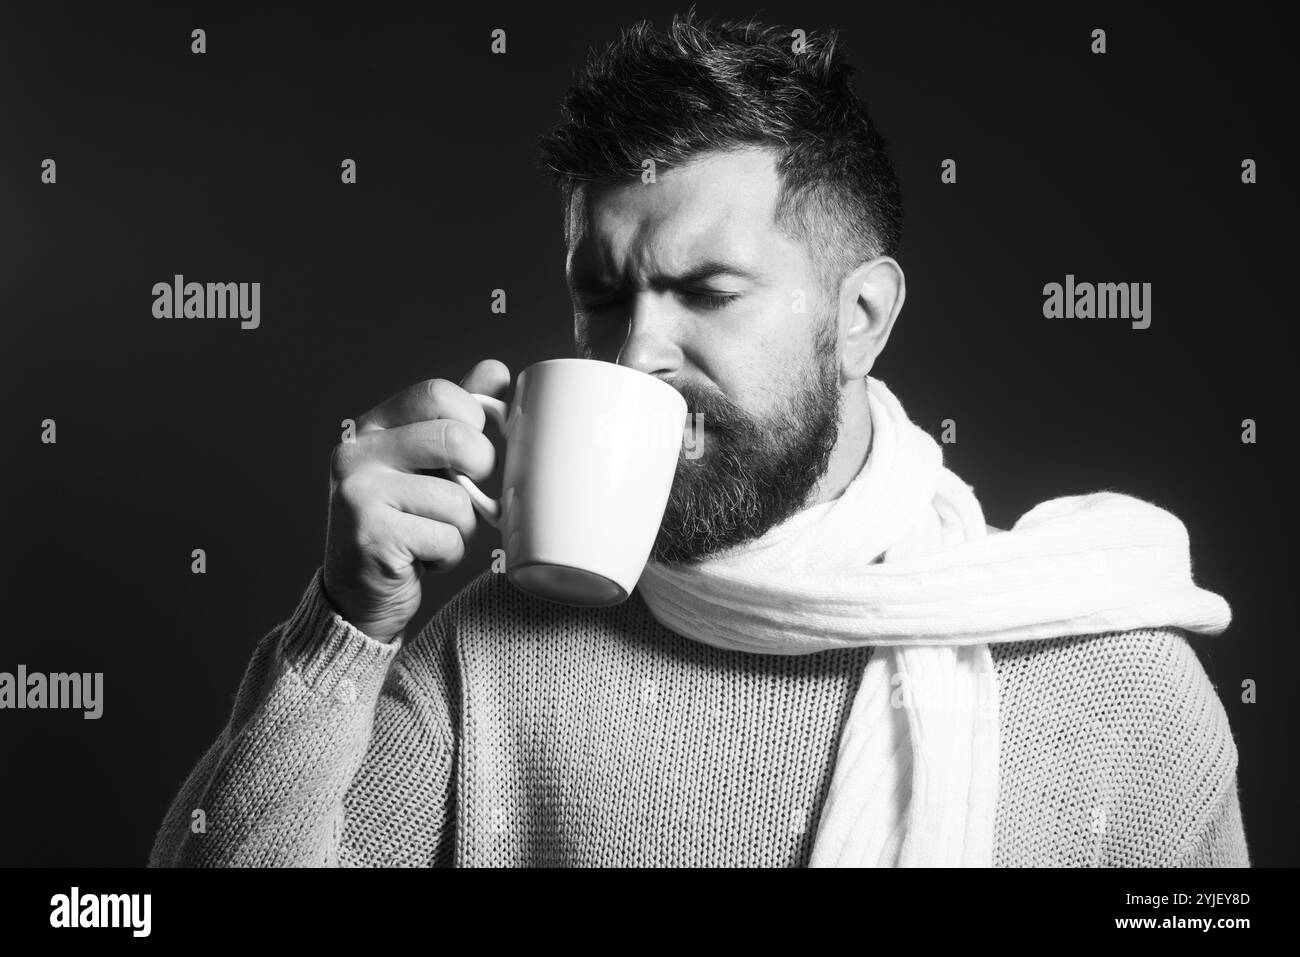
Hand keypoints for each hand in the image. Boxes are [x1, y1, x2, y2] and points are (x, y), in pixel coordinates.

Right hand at [321, 359, 510, 641]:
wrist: (360, 596)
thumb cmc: (402, 524)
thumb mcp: (425, 463)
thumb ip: (454, 417)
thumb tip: (495, 371)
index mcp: (372, 428)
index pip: (439, 393)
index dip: (472, 420)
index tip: (469, 451)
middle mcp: (356, 455)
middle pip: (456, 439)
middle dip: (479, 472)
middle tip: (465, 495)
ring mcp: (359, 495)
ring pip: (458, 499)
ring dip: (461, 527)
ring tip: (432, 535)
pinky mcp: (371, 537)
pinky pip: (447, 538)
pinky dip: (448, 556)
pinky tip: (422, 560)